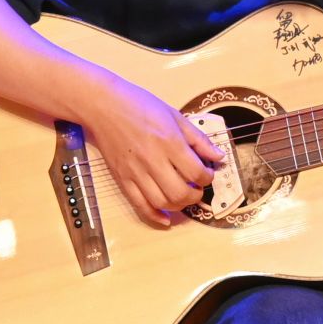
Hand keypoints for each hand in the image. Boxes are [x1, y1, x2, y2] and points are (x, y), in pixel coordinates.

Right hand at [79, 73, 225, 228]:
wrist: (104, 106)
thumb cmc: (139, 105)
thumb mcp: (175, 116)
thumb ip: (198, 139)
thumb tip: (218, 156)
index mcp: (169, 142)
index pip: (196, 172)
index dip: (208, 177)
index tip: (207, 173)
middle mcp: (153, 160)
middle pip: (180, 193)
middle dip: (195, 196)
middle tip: (197, 188)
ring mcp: (135, 172)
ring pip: (162, 203)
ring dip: (178, 206)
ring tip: (183, 197)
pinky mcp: (122, 179)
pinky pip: (139, 205)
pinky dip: (154, 216)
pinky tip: (165, 218)